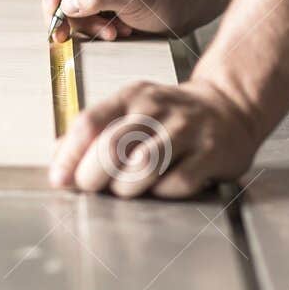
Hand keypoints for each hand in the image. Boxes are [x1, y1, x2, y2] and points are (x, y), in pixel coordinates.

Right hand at [41, 0, 199, 41]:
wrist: (187, 8)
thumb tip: (67, 4)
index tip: (54, 9)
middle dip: (66, 13)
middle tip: (66, 33)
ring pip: (69, 8)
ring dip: (86, 25)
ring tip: (112, 31)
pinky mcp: (100, 5)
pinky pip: (83, 20)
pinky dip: (96, 30)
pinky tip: (117, 31)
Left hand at [49, 76, 261, 197]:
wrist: (231, 105)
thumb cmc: (172, 116)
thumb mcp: (131, 110)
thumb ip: (95, 132)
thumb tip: (58, 161)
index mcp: (133, 97)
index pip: (90, 122)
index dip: (69, 155)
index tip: (60, 179)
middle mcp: (159, 109)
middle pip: (112, 146)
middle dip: (94, 176)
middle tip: (93, 188)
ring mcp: (187, 130)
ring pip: (143, 165)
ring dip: (126, 187)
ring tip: (126, 190)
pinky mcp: (212, 153)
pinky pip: (178, 182)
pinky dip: (162, 193)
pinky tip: (162, 187)